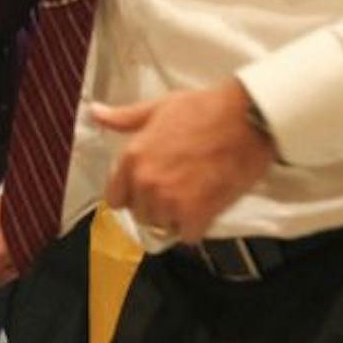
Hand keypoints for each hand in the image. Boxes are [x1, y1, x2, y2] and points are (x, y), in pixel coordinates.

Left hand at [91, 78, 275, 244]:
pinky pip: (189, 235)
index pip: (116, 199)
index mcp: (133, 158)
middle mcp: (146, 183)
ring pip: (164, 226)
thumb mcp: (159, 107)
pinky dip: (199, 225)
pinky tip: (208, 204)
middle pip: (142, 214)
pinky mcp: (196, 214)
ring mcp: (170, 201)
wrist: (246, 118)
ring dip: (178, 216)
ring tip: (196, 193)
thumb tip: (96, 113)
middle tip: (181, 186)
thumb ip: (125, 118)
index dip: (133, 194)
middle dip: (158, 205)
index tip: (148, 189)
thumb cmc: (206, 109)